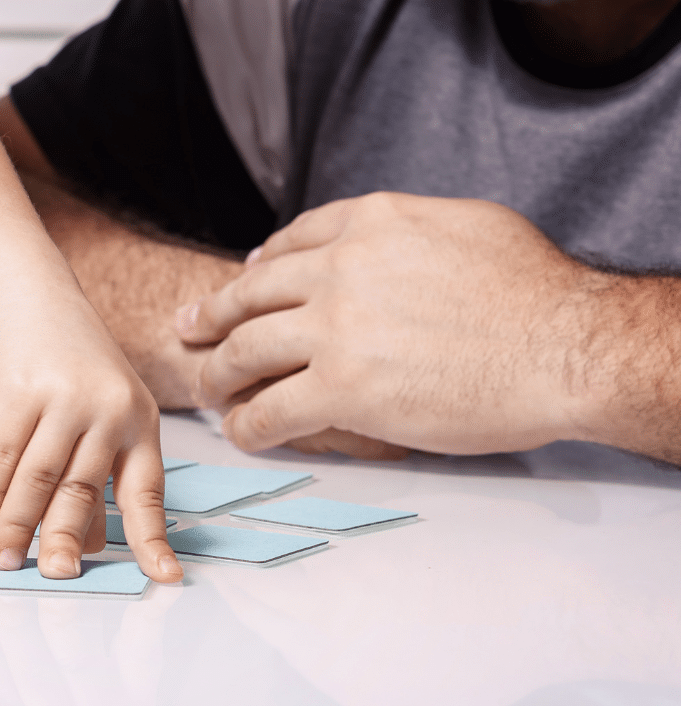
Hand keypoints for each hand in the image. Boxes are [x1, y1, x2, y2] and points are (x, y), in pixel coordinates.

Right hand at [0, 286, 181, 583]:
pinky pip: (2, 455)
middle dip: (65, 540)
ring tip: (6, 557)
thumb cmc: (67, 362)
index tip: (165, 578)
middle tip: (55, 576)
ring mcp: (65, 398)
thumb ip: (97, 473)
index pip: (147, 492)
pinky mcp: (20, 390)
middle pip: (83, 490)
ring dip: (17, 524)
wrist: (29, 293)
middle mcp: (109, 410)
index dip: (153, 539)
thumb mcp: (99, 412)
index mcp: (139, 421)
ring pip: (38, 478)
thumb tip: (91, 543)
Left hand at [175, 192, 596, 456]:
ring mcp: (335, 328)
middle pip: (251, 294)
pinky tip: (240, 433)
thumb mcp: (468, 224)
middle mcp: (340, 268)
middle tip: (188, 329)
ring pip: (245, 350)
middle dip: (211, 315)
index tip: (242, 279)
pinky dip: (245, 424)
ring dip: (217, 373)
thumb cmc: (534, 292)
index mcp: (372, 223)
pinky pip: (269, 410)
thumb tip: (385, 243)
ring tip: (206, 390)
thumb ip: (409, 231)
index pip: (292, 242)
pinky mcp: (340, 388)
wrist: (566, 346)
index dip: (257, 267)